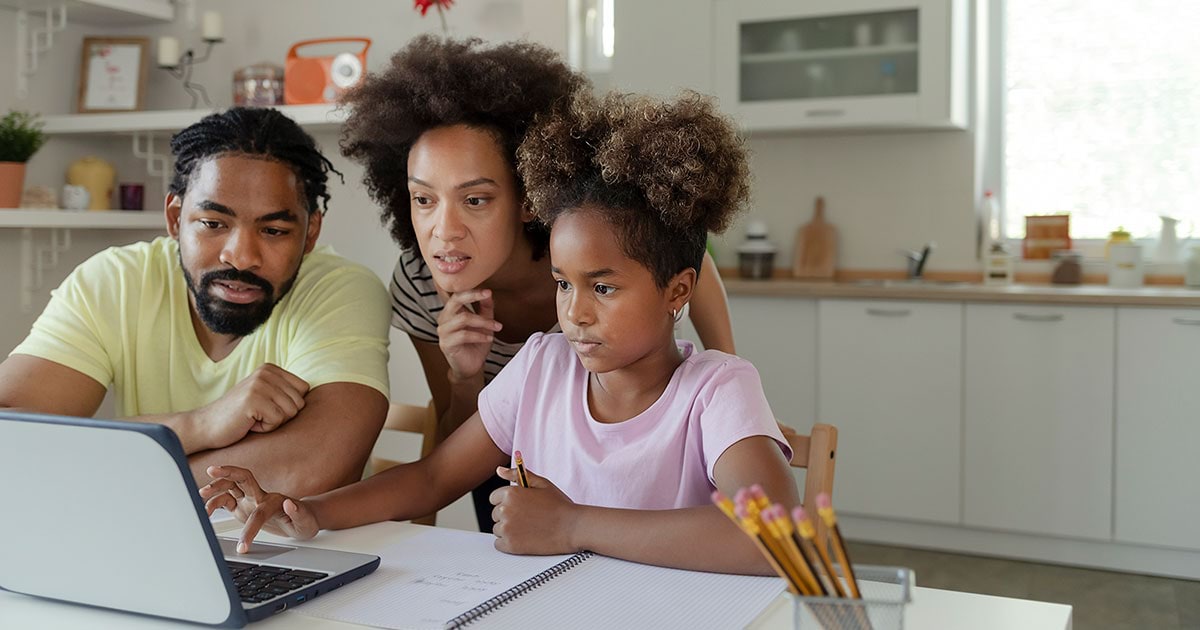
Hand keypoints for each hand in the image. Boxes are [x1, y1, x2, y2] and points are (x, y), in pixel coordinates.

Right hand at [192, 364, 309, 449]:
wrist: (206, 426)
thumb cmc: (240, 416)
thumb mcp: (266, 397)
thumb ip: (286, 392)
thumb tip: (328, 396)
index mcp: (271, 368)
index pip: (304, 389)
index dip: (288, 406)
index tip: (266, 408)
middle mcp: (266, 372)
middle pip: (299, 403)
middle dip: (281, 416)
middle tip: (257, 415)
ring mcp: (260, 384)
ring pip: (290, 412)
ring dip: (273, 423)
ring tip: (253, 418)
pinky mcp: (254, 399)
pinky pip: (278, 421)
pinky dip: (264, 428)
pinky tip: (248, 423)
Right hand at [199, 465, 318, 550]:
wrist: (302, 519)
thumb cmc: (304, 521)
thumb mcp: (306, 522)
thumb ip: (298, 513)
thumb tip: (290, 503)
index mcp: (275, 502)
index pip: (259, 513)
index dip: (250, 530)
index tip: (243, 546)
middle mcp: (260, 496)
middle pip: (242, 478)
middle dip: (227, 472)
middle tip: (211, 470)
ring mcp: (250, 500)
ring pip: (230, 487)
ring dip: (216, 487)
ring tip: (201, 494)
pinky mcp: (242, 506)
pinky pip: (225, 500)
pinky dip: (214, 502)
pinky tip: (204, 509)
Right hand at [436, 289, 501, 381]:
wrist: (471, 366)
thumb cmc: (476, 344)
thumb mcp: (484, 324)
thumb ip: (485, 308)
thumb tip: (488, 294)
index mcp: (451, 311)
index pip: (458, 294)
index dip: (472, 291)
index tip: (488, 291)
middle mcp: (444, 318)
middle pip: (455, 301)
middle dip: (473, 296)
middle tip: (488, 295)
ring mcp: (443, 331)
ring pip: (463, 318)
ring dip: (483, 321)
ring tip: (496, 327)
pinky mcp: (446, 343)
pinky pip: (463, 335)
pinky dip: (479, 335)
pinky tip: (489, 338)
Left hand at [489, 465, 579, 554]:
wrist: (574, 527)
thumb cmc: (560, 506)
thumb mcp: (541, 483)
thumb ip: (517, 474)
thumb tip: (499, 470)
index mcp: (510, 493)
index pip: (494, 498)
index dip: (508, 502)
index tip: (520, 507)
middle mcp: (505, 510)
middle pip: (496, 514)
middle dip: (509, 516)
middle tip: (529, 518)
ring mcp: (507, 528)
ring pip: (498, 529)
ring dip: (509, 530)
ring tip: (530, 528)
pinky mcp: (510, 545)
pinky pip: (499, 544)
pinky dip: (510, 543)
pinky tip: (525, 538)